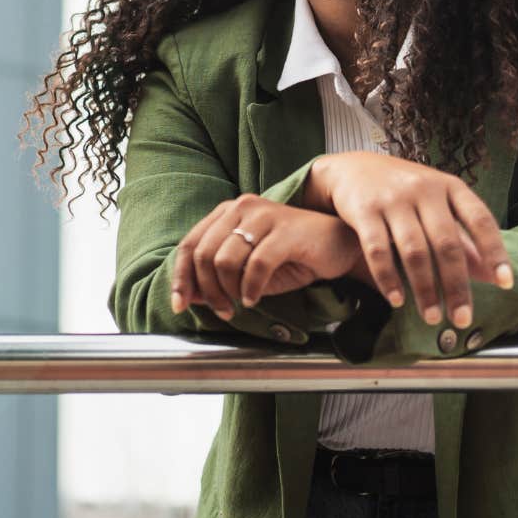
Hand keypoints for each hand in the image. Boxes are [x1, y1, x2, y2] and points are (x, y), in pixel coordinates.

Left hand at [169, 196, 361, 321]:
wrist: (339, 245)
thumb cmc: (292, 256)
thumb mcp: (248, 270)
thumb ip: (218, 278)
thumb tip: (189, 296)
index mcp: (227, 212)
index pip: (190, 244)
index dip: (180, 277)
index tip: (179, 304)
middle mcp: (241, 207)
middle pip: (204, 254)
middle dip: (207, 290)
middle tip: (222, 310)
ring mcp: (264, 216)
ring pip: (225, 259)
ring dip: (228, 291)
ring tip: (241, 303)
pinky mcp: (286, 230)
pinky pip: (256, 265)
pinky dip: (251, 288)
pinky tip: (255, 299)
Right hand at [308, 152, 514, 327]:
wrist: (350, 168)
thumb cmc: (403, 191)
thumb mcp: (437, 205)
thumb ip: (463, 238)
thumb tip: (493, 276)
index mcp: (450, 186)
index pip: (480, 219)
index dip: (495, 252)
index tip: (506, 283)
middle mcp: (424, 189)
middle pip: (447, 243)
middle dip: (456, 285)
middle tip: (462, 319)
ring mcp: (393, 199)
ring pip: (414, 251)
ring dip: (425, 289)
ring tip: (433, 317)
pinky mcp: (364, 210)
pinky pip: (378, 250)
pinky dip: (388, 279)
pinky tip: (397, 300)